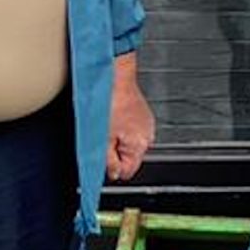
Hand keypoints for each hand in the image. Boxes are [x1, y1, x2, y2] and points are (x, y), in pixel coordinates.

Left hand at [106, 65, 154, 180]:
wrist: (114, 76)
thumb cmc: (108, 102)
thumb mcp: (101, 138)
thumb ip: (108, 161)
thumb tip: (113, 174)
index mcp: (140, 144)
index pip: (128, 171)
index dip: (112, 168)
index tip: (101, 160)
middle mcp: (148, 135)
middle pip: (129, 156)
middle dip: (115, 152)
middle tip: (101, 138)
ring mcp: (146, 123)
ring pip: (129, 142)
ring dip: (118, 138)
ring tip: (107, 125)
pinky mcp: (141, 113)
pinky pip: (131, 128)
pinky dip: (121, 126)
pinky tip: (112, 117)